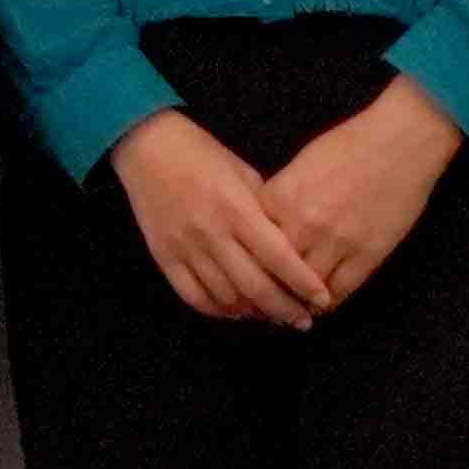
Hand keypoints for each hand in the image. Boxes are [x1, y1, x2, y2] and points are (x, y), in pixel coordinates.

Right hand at [107, 111, 327, 328]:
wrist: (147, 147)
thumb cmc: (203, 154)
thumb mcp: (244, 174)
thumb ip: (265, 211)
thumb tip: (288, 247)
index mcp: (237, 209)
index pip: (278, 257)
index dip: (303, 283)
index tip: (322, 299)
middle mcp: (212, 234)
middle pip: (255, 286)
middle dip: (284, 309)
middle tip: (302, 321)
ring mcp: (186, 248)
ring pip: (226, 297)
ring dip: (252, 312)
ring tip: (270, 315)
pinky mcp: (164, 257)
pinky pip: (193, 296)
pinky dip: (217, 310)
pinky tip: (233, 310)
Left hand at [256, 84, 468, 317]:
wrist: (400, 142)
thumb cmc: (349, 145)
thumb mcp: (300, 166)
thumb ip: (280, 199)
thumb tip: (266, 228)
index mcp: (279, 198)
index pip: (249, 244)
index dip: (246, 263)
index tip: (247, 274)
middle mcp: (302, 224)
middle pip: (272, 273)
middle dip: (266, 288)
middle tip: (264, 300)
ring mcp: (336, 243)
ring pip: (304, 290)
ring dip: (296, 300)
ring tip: (292, 305)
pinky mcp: (367, 255)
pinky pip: (339, 292)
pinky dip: (327, 302)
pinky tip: (321, 301)